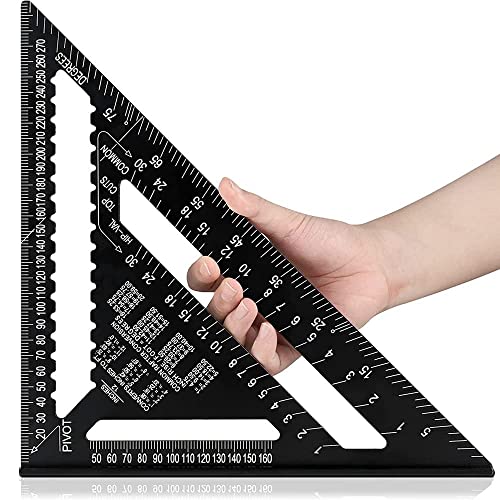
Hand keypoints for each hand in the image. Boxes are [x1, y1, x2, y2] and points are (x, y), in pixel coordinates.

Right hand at [187, 178, 391, 374]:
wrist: (370, 264)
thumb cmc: (329, 242)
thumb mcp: (289, 223)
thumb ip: (255, 209)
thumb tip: (225, 186)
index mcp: (246, 270)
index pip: (208, 278)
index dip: (203, 275)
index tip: (211, 266)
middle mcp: (254, 298)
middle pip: (216, 311)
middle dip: (217, 303)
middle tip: (233, 288)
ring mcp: (270, 323)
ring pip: (235, 339)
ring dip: (233, 327)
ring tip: (248, 306)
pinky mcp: (292, 345)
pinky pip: (266, 361)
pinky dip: (260, 352)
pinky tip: (269, 333)